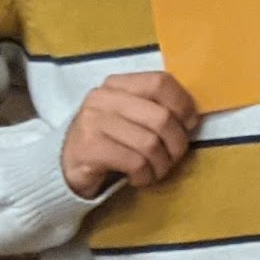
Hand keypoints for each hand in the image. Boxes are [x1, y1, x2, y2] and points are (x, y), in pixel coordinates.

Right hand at [62, 72, 199, 198]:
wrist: (67, 166)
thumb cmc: (109, 141)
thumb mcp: (131, 117)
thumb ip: (156, 109)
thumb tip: (193, 118)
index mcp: (118, 84)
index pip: (160, 82)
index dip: (183, 105)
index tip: (188, 125)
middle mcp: (103, 98)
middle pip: (161, 118)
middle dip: (176, 144)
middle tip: (171, 158)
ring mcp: (93, 121)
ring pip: (150, 144)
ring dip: (161, 165)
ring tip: (153, 170)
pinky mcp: (89, 148)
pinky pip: (135, 162)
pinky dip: (144, 175)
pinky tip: (137, 177)